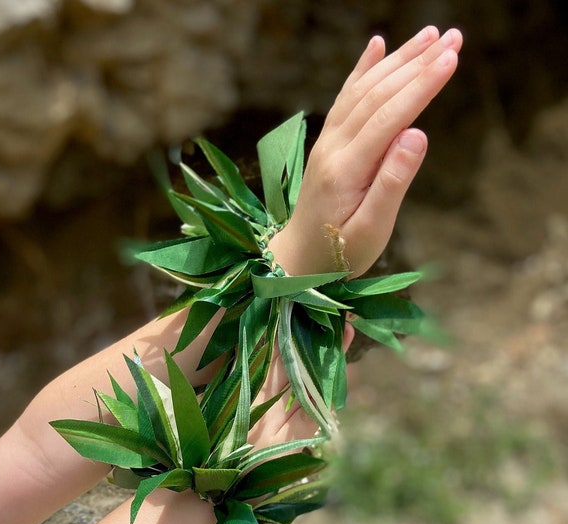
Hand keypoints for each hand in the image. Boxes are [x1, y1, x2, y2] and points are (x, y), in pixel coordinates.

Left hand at [270, 26, 462, 277]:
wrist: (298, 258)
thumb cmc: (339, 252)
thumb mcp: (370, 229)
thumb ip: (392, 183)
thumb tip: (417, 134)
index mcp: (346, 170)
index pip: (388, 117)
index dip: (421, 86)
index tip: (452, 58)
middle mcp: (332, 148)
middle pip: (376, 95)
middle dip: (416, 64)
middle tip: (454, 37)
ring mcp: (326, 143)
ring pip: (362, 91)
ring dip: (396, 61)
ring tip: (429, 35)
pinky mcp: (327, 145)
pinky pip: (345, 99)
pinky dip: (361, 70)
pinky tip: (376, 47)